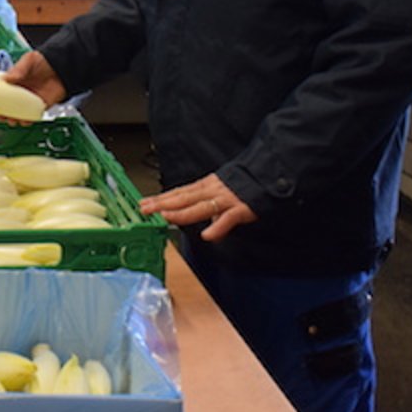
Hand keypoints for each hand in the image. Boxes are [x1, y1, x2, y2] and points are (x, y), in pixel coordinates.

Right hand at [0, 51, 65, 125]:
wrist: (64, 66)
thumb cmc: (45, 60)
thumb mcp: (29, 60)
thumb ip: (18, 69)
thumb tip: (6, 78)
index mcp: (14, 80)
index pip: (0, 92)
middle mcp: (20, 91)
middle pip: (7, 105)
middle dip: (2, 113)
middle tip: (1, 116)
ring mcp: (30, 99)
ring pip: (18, 113)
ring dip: (14, 118)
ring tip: (12, 120)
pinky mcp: (40, 105)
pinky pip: (32, 116)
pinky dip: (27, 120)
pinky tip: (25, 121)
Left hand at [139, 173, 255, 241]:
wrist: (267, 176)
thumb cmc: (243, 186)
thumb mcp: (221, 196)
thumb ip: (212, 212)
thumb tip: (209, 230)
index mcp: (205, 187)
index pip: (179, 193)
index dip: (161, 198)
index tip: (144, 202)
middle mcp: (211, 191)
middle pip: (183, 198)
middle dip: (162, 203)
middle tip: (145, 208)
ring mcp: (224, 199)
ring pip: (200, 207)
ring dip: (182, 212)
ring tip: (166, 216)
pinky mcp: (240, 209)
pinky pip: (227, 219)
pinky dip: (218, 227)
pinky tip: (207, 235)